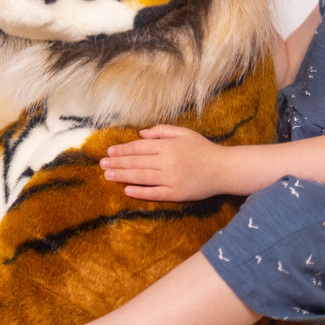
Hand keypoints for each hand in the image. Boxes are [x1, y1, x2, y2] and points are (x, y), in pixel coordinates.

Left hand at [99, 125, 223, 201]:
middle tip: (101, 164)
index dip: (122, 149)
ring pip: (141, 177)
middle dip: (117, 163)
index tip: (109, 152)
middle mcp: (167, 162)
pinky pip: (154, 193)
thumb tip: (140, 134)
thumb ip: (162, 130)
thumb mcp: (184, 133)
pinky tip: (127, 190)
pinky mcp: (176, 194)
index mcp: (168, 146)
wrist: (223, 169)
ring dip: (122, 176)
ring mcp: (171, 179)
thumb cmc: (203, 148)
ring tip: (108, 175)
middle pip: (136, 162)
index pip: (139, 147)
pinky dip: (139, 192)